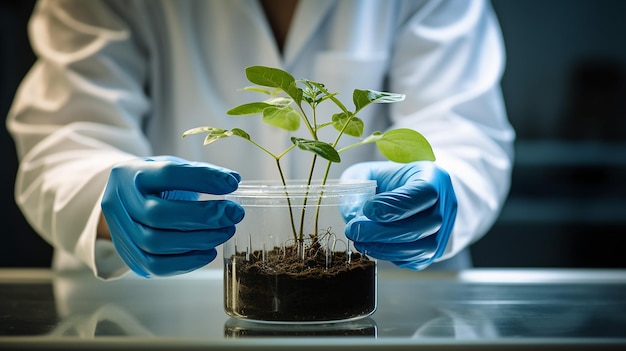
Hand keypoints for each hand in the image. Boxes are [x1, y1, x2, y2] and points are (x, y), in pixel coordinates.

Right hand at [101, 156, 243, 276]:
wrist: (127, 203)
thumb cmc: (156, 185)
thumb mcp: (173, 168)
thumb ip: (201, 173)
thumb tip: (233, 180)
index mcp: (131, 173)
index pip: (167, 174)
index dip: (203, 179)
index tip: (233, 184)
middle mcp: (118, 202)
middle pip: (158, 214)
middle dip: (203, 216)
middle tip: (234, 214)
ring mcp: (120, 232)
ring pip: (156, 243)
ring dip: (199, 240)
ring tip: (226, 231)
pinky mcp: (129, 257)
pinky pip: (156, 266)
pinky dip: (187, 262)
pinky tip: (209, 252)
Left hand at [340, 161, 456, 269]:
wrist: (406, 195)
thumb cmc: (388, 181)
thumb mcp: (368, 173)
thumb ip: (357, 187)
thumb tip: (352, 214)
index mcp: (433, 177)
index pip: (423, 193)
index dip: (394, 205)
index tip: (367, 209)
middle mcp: (445, 204)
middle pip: (423, 224)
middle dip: (383, 231)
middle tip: (354, 230)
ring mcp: (444, 230)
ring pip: (422, 248)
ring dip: (386, 248)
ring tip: (360, 241)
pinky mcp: (435, 250)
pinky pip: (416, 260)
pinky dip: (392, 256)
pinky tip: (373, 247)